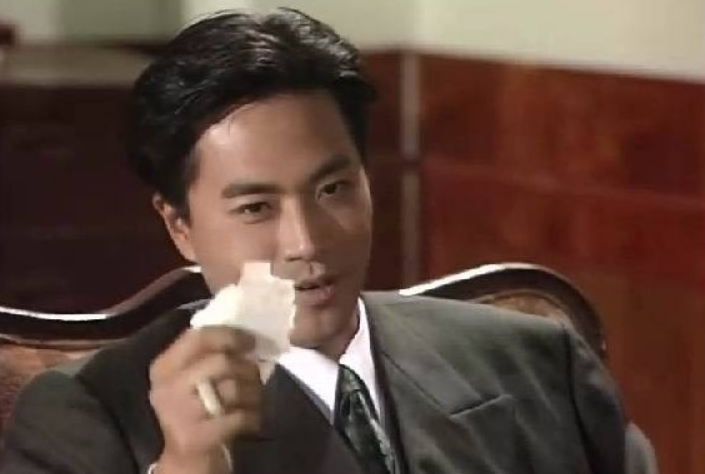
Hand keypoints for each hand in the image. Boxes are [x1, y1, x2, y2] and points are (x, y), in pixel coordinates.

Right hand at [148, 327, 262, 473]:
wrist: (185, 459)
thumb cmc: (195, 409)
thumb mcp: (191, 379)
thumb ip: (209, 355)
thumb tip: (247, 337)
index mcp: (164, 366)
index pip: (198, 337)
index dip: (230, 335)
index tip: (251, 341)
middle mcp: (167, 387)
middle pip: (221, 362)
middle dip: (247, 368)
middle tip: (256, 375)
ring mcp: (179, 413)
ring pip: (233, 388)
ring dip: (254, 392)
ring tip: (255, 398)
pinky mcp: (196, 437)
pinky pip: (239, 416)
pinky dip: (253, 416)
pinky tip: (251, 419)